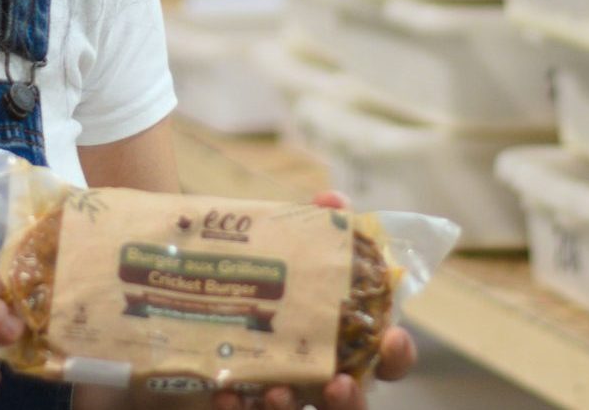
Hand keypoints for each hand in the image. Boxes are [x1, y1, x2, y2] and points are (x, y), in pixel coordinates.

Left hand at [208, 191, 419, 409]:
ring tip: (276, 392)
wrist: (190, 294)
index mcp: (341, 338)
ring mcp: (283, 393)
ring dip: (292, 408)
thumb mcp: (279, 245)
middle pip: (352, 403)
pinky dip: (239, 409)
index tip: (393, 337)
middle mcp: (319, 374)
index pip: (387, 358)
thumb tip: (333, 201)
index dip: (398, 354)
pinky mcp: (243, 402)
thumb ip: (309, 224)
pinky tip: (226, 393)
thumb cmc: (255, 276)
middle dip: (350, 399)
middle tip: (337, 384)